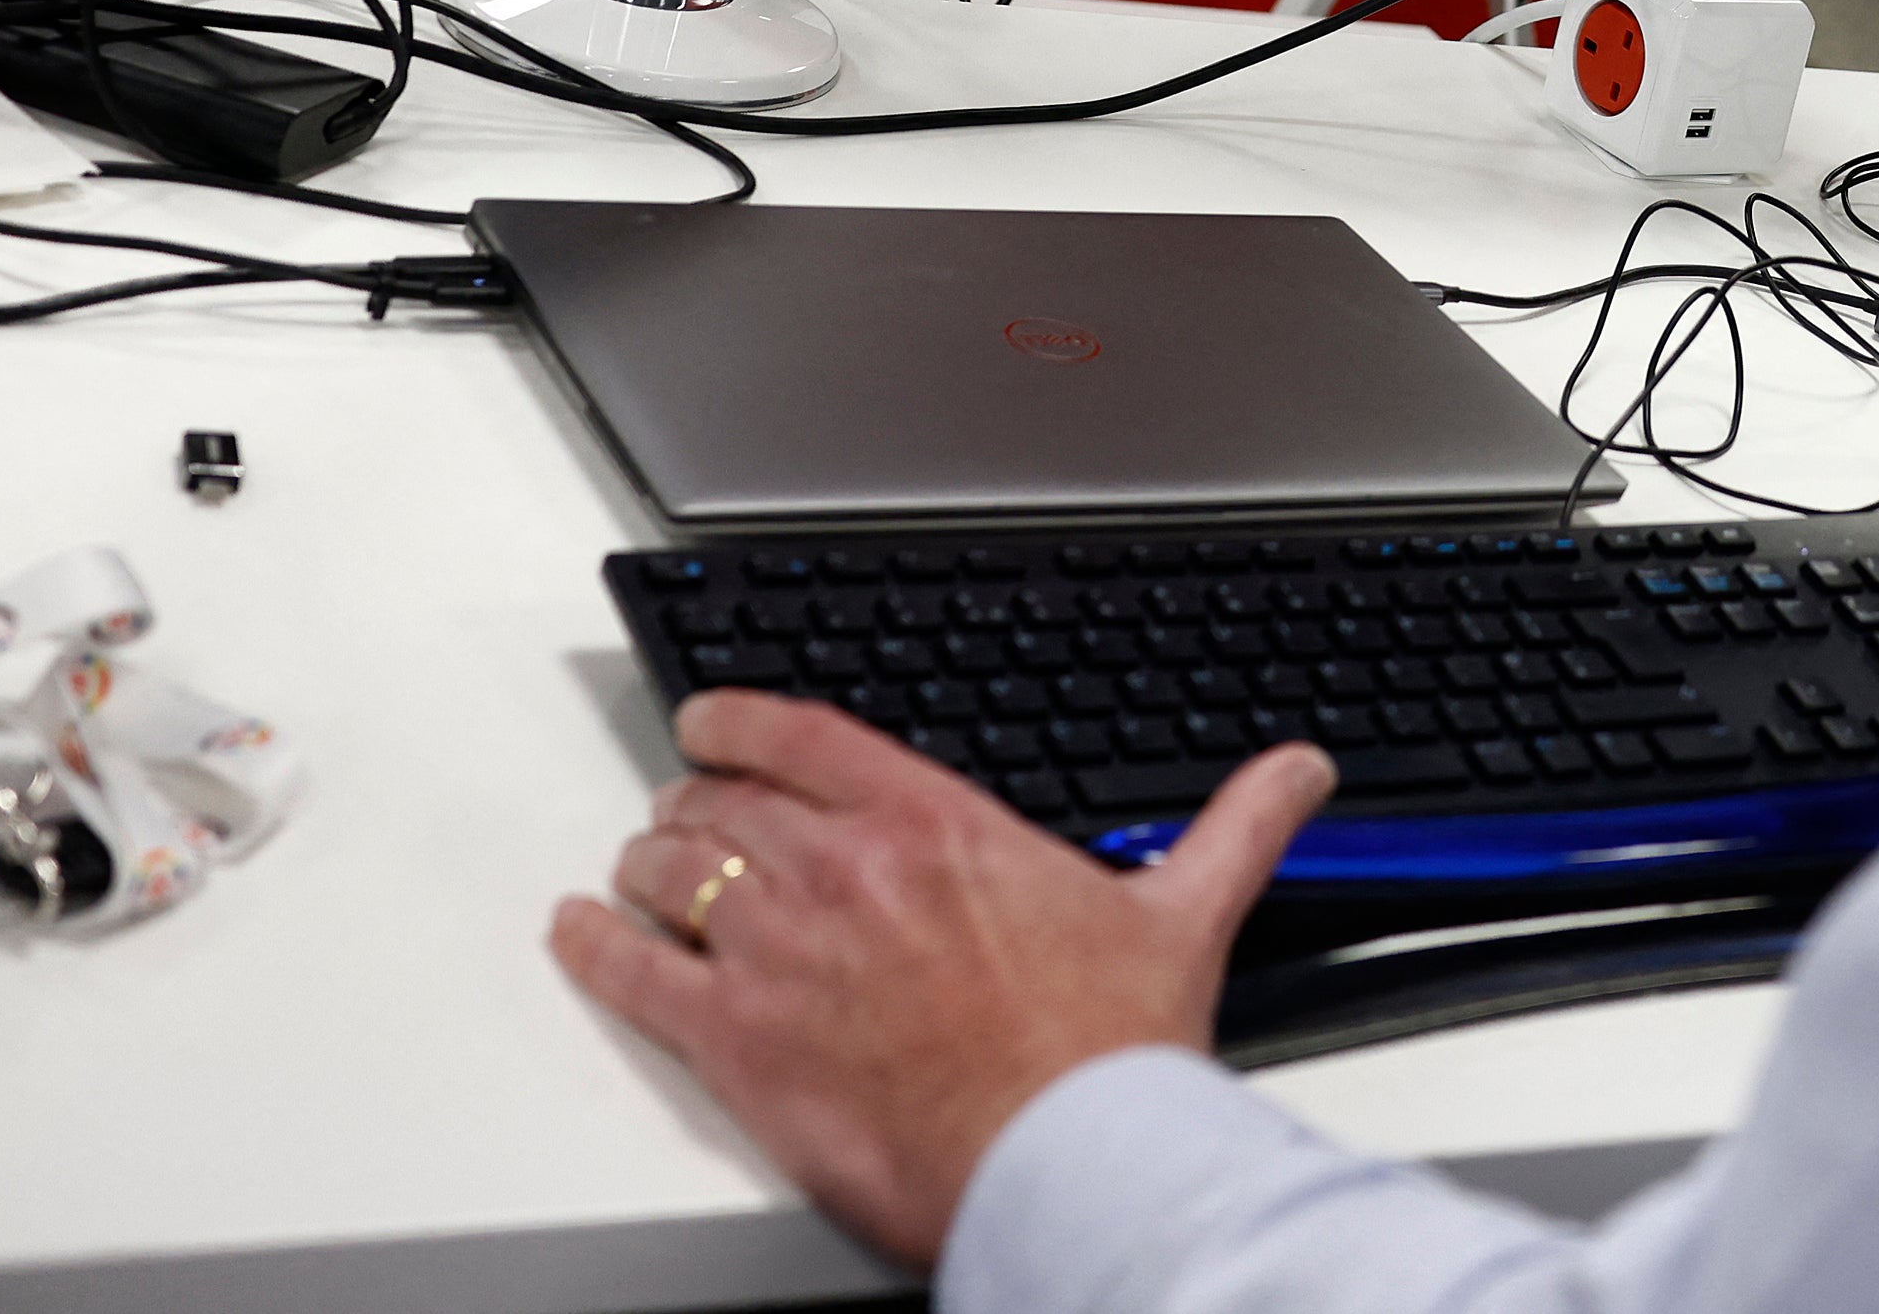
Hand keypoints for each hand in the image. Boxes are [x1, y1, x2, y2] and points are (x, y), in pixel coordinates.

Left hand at [549, 694, 1335, 1268]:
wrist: (1063, 1157)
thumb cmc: (1107, 1051)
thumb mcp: (1181, 915)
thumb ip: (1234, 828)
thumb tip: (1297, 775)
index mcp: (934, 825)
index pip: (803, 736)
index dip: (739, 720)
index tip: (714, 722)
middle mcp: (844, 870)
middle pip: (723, 802)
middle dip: (694, 805)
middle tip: (689, 818)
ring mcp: (781, 952)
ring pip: (671, 871)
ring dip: (648, 864)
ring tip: (641, 872)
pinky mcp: (740, 1041)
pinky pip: (635, 971)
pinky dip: (595, 945)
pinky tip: (581, 934)